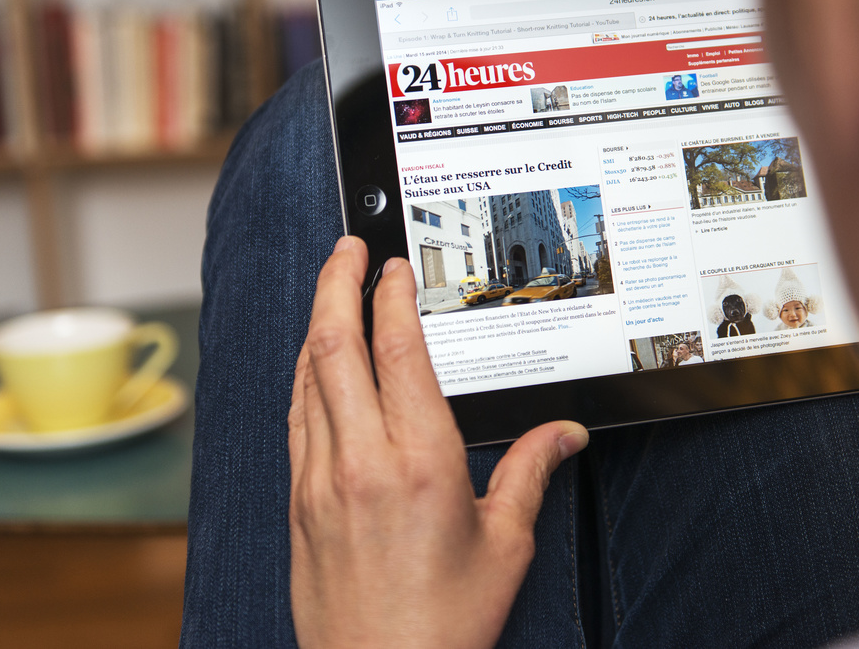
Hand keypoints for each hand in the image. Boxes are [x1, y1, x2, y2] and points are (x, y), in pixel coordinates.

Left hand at [289, 237, 588, 648]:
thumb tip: (562, 434)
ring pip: (307, 375)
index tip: (393, 266)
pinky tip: (314, 364)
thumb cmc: (441, 623)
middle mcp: (361, 460)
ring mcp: (320, 479)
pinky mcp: (299, 502)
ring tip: (331, 291)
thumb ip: (530, 473)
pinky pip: (295, 416)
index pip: (398, 350)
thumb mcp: (505, 545)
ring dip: (317, 323)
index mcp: (419, 462)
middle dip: (336, 283)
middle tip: (346, 248)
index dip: (392, 295)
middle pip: (335, 345)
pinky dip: (305, 374)